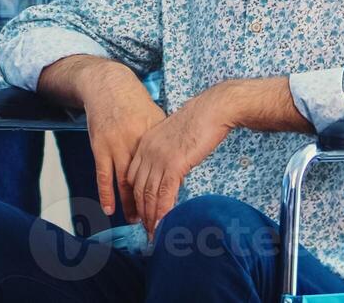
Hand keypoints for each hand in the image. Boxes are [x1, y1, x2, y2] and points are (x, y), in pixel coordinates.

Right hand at [79, 65, 166, 221]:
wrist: (108, 87)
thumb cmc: (135, 104)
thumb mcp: (156, 119)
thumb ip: (165, 141)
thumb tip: (180, 163)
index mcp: (153, 138)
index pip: (163, 171)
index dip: (168, 191)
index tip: (172, 207)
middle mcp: (135, 144)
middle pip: (144, 181)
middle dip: (149, 203)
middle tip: (155, 222)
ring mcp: (116, 146)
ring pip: (123, 182)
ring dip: (129, 204)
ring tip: (136, 220)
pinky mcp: (100, 147)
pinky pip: (103, 175)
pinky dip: (106, 193)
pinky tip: (110, 209)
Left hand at [125, 89, 232, 235]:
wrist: (211, 110)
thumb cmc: (199, 121)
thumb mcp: (173, 136)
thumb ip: (167, 153)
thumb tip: (171, 170)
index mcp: (145, 144)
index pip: (133, 176)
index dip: (135, 197)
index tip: (140, 212)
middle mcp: (147, 152)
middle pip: (139, 189)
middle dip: (142, 212)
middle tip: (146, 229)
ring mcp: (159, 159)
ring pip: (150, 194)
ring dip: (152, 217)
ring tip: (155, 233)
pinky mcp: (173, 165)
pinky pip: (165, 194)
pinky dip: (163, 212)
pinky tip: (163, 224)